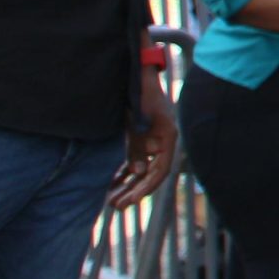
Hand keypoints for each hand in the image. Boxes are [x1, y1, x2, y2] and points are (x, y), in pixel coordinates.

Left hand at [111, 68, 175, 208]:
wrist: (136, 73)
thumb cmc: (140, 92)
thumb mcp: (139, 118)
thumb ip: (139, 144)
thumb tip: (139, 172)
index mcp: (167, 136)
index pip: (161, 170)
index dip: (147, 186)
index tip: (133, 199)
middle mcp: (162, 141)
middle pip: (150, 174)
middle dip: (134, 191)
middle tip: (116, 206)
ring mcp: (151, 140)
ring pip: (141, 170)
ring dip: (127, 186)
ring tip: (111, 201)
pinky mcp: (140, 138)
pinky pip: (133, 161)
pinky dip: (123, 174)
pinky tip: (111, 185)